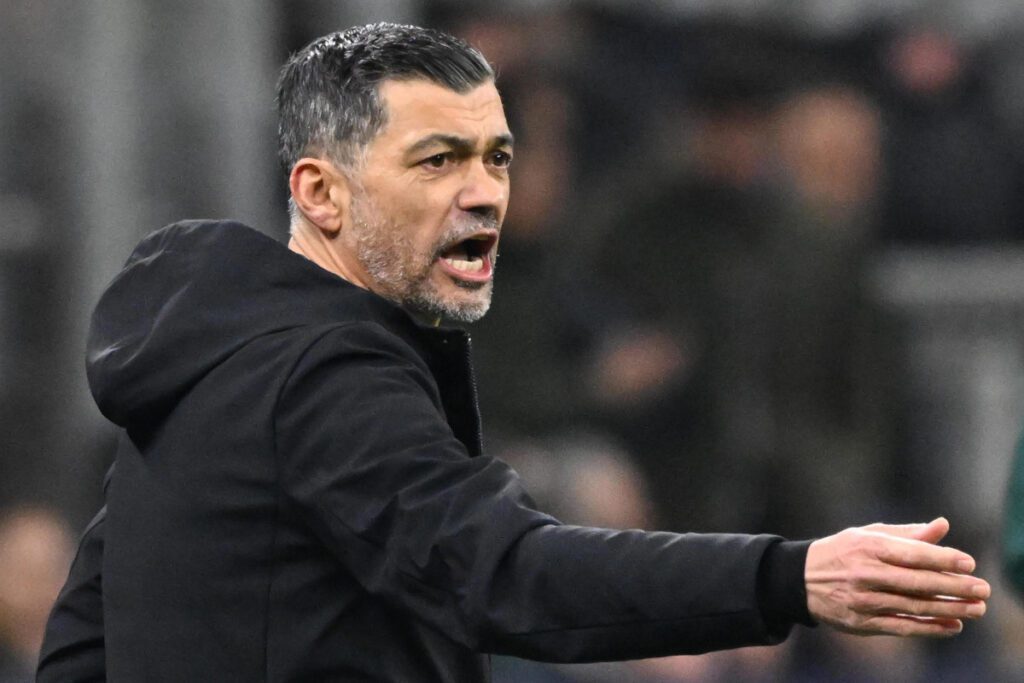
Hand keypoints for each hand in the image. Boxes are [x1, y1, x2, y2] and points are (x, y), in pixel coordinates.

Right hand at [805, 517, 989, 636]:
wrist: (799, 579)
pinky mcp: (861, 623)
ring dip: (949, 609)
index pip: (912, 553)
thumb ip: (906, 534)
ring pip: (913, 607)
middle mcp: (865, 574)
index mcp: (868, 547)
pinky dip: (929, 628)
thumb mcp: (867, 535)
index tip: (969, 563)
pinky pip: (901, 627)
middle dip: (954, 587)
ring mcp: (863, 600)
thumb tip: (942, 526)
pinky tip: (952, 626)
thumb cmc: (841, 552)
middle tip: (982, 589)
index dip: (942, 558)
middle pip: (917, 582)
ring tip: (975, 609)